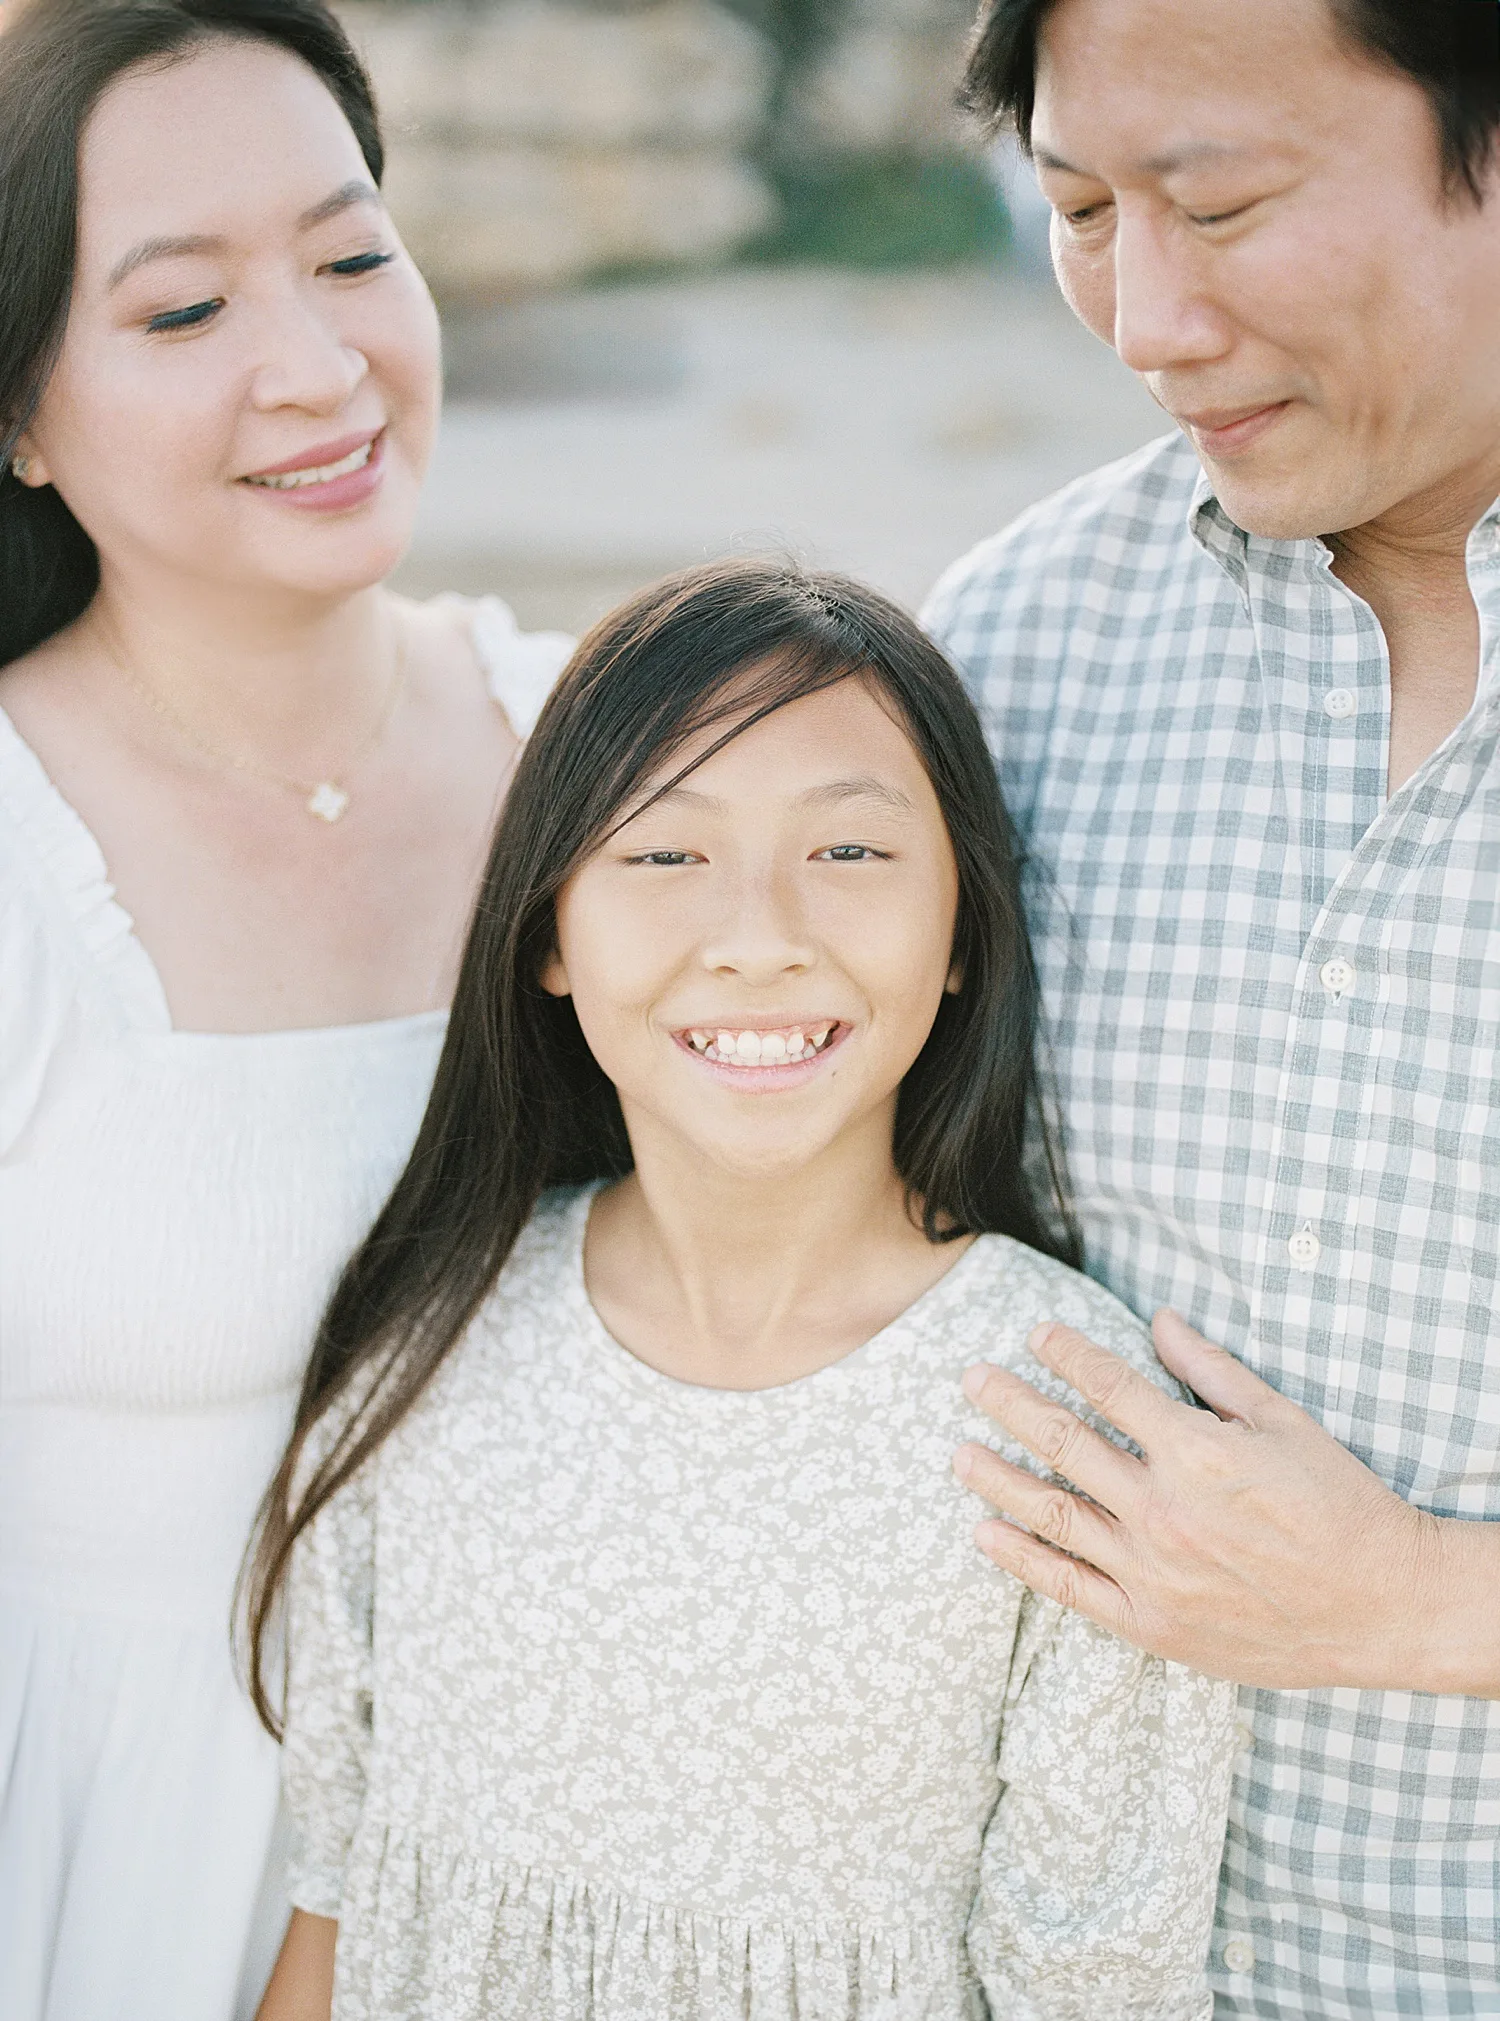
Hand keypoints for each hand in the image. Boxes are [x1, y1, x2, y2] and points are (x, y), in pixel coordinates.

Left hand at [953, 1311, 1499, 1694]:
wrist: (1382, 1607)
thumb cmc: (1340, 1505)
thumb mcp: (1283, 1421)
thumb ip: (1212, 1370)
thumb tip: (1159, 1319)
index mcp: (1195, 1451)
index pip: (1108, 1387)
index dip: (1066, 1353)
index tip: (1035, 1333)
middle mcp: (1163, 1509)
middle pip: (1063, 1444)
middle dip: (1010, 1404)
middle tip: (971, 1378)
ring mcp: (1152, 1571)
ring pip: (1052, 1514)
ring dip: (998, 1478)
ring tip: (957, 1453)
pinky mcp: (1153, 1625)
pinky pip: (1069, 1589)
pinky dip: (1021, 1560)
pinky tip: (985, 1534)